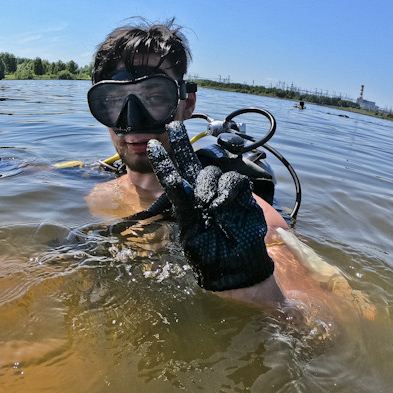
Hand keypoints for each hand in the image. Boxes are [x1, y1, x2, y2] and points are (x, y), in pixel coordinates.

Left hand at [146, 122, 273, 290]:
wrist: (236, 267)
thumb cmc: (211, 256)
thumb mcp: (190, 235)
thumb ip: (186, 209)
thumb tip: (189, 189)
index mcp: (185, 204)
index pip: (172, 177)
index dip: (163, 162)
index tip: (151, 145)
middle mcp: (201, 193)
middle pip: (190, 161)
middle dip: (180, 142)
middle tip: (172, 126)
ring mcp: (221, 192)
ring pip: (211, 172)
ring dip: (207, 186)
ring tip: (210, 209)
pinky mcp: (241, 194)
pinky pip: (233, 180)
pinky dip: (227, 191)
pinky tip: (222, 206)